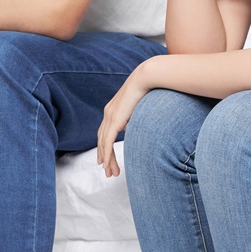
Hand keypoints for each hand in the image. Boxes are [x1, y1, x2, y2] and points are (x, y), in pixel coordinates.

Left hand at [97, 61, 153, 177]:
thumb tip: (134, 127)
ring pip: (104, 144)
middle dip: (104, 157)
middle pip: (102, 140)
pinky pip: (108, 142)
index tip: (106, 160)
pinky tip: (106, 164)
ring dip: (106, 160)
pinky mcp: (114, 120)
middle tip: (107, 172)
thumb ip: (135, 118)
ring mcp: (110, 116)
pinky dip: (106, 154)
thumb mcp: (140, 108)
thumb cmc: (148, 90)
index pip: (105, 132)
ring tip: (110, 173)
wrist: (146, 78)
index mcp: (113, 110)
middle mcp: (108, 113)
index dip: (105, 147)